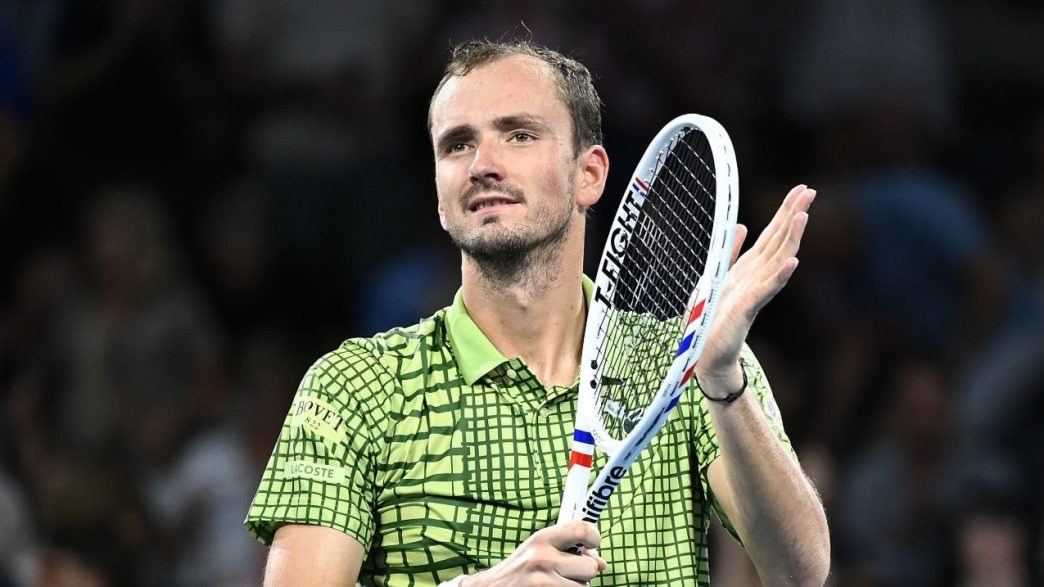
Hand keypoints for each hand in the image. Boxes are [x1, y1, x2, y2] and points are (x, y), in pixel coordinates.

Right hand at [464, 521, 606, 585]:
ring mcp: (544, 583)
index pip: (582, 530)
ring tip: (554, 585)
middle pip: (590, 567)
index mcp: (542, 539)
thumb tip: (602, 563)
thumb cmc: (519, 570)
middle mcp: (542, 559)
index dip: (595, 537)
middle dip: (584, 573)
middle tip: (566, 573)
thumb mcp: (538, 550)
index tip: (593, 545)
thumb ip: (568, 550)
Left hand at [696, 185, 815, 385]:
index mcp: (749, 267)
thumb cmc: (710, 318)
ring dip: (791, 239)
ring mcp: (755, 291)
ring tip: (803, 216)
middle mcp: (757, 276)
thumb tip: (741, 225)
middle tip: (810, 191)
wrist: (704, 353)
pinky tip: (793, 263)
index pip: (772, 234)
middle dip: (794, 216)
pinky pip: (766, 290)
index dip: (785, 211)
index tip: (801, 189)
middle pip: (780, 241)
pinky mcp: (747, 308)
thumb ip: (730, 252)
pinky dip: (780, 276)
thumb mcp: (716, 275)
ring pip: (778, 260)